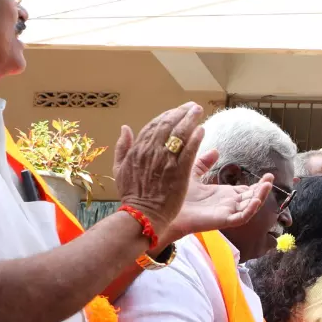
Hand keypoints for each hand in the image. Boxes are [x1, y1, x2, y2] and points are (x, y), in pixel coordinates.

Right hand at [113, 103, 207, 239]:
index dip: (167, 115)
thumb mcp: (119, 168)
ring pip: (179, 134)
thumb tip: (125, 128)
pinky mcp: (179, 172)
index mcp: (138, 150)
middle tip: (193, 106)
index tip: (177, 110)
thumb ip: (122, 147)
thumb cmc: (133, 194)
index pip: (154, 126)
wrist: (142, 215)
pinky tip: (202, 130)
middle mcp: (151, 152)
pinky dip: (195, 139)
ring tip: (198, 111)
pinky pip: (189, 151)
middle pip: (168, 125)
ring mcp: (166, 161)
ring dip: (190, 120)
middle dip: (181, 113)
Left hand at [165, 148, 272, 238]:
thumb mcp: (192, 173)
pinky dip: (251, 209)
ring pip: (250, 207)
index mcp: (223, 195)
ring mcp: (226, 213)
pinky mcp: (222, 221)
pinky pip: (241, 217)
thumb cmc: (176, 194)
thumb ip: (204, 163)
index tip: (268, 174)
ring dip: (260, 197)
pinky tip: (256, 199)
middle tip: (271, 177)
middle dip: (263, 189)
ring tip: (267, 185)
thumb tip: (215, 150)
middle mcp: (228, 205)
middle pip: (252, 198)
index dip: (258, 184)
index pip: (246, 190)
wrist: (163, 208)